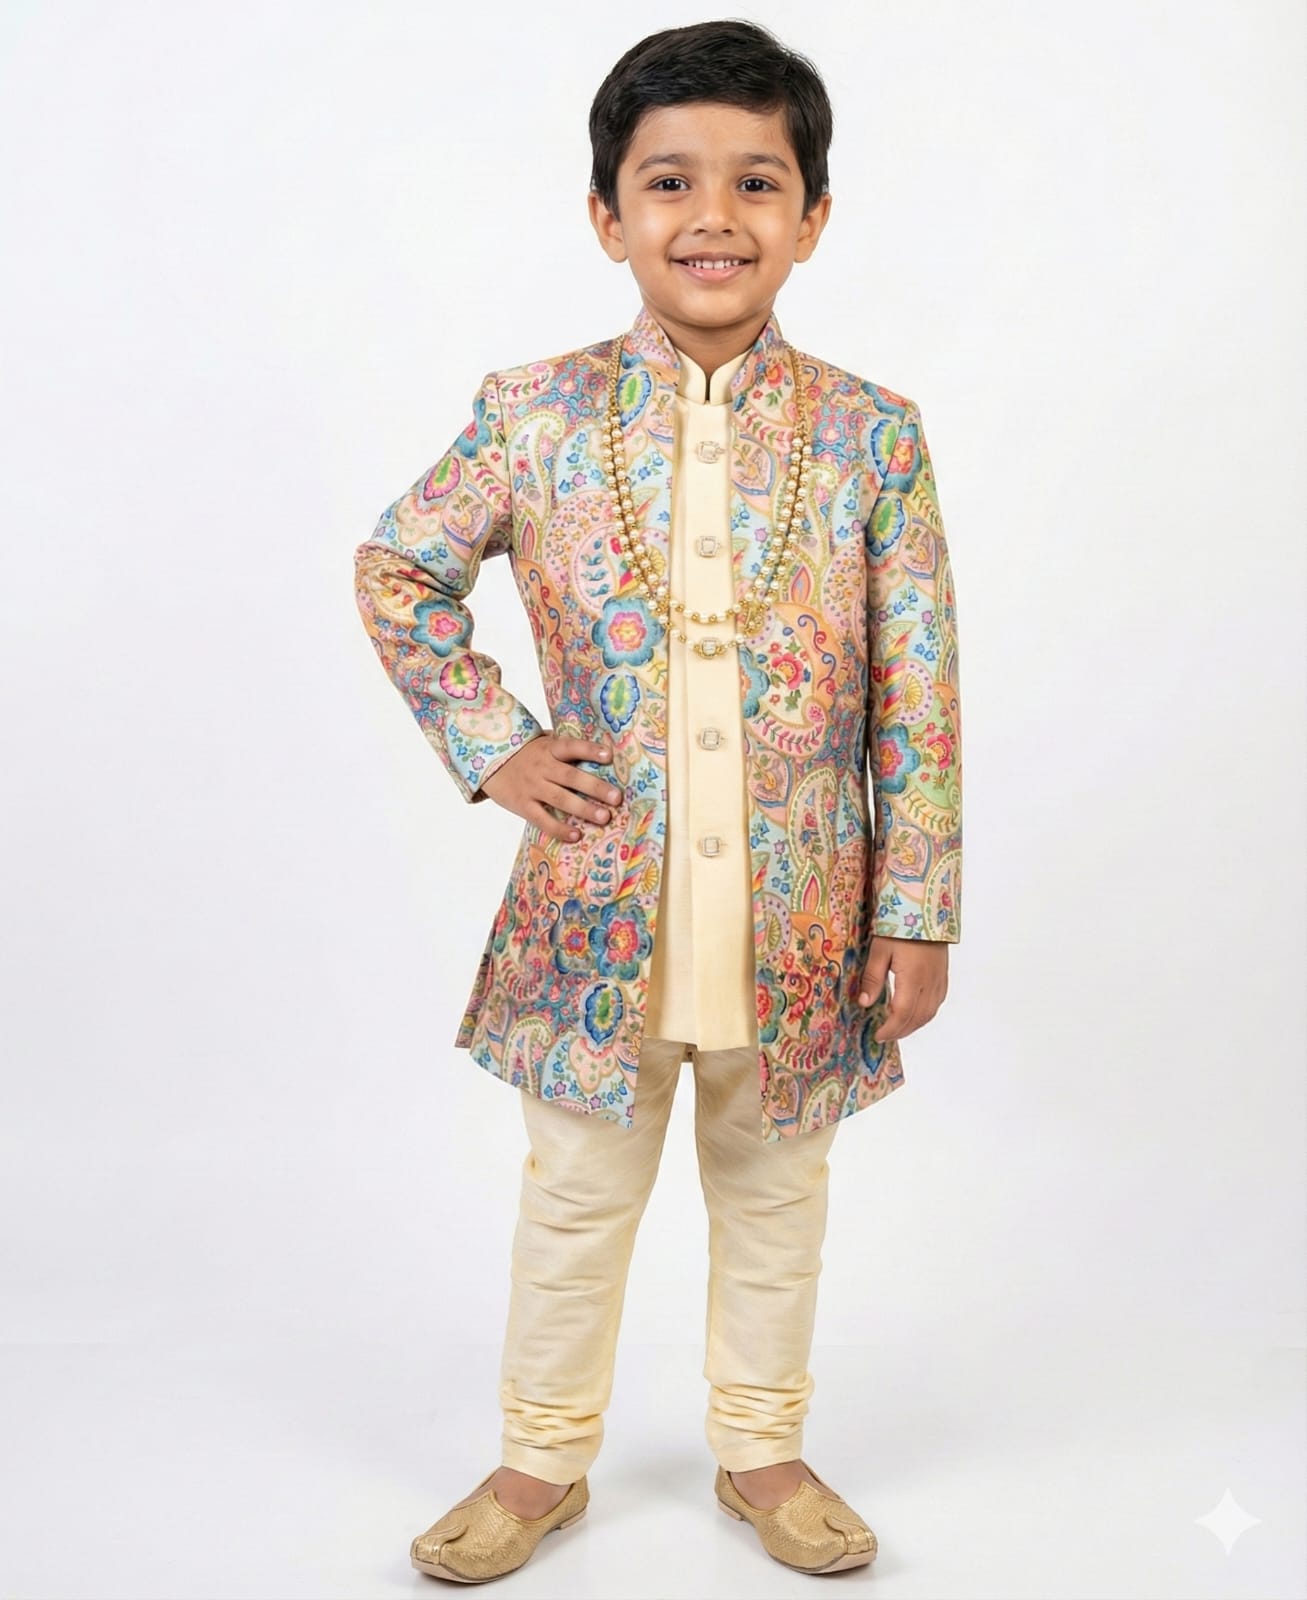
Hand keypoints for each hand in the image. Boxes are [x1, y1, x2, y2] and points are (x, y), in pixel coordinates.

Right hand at [479, 730, 622, 841]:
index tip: (609, 756)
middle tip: (616, 798)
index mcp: (549, 748)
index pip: (571, 747)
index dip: (589, 750)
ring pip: (560, 799)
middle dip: (595, 787)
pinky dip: (559, 829)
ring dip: (583, 809)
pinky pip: (542, 819)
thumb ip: (564, 747)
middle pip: (571, 777)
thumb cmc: (526, 752)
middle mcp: (542, 767)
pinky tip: (576, 835)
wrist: (488, 761)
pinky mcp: (523, 805)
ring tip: (604, 817)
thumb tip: (601, 751)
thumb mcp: (542, 742)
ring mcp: (532, 787)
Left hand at [857, 935, 948, 1041]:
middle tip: (885, 1035)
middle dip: (901, 1030)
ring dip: (914, 1024)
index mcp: (913, 978)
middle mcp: (930, 983)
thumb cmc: (900, 926)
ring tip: (897, 1028)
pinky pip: (937, 1002)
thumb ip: (873, 978)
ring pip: (930, 1012)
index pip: (902, 1014)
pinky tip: (915, 1013)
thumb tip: (865, 1003)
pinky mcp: (943, 974)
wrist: (926, 908)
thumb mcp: (880, 949)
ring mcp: (939, 979)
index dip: (890, 1029)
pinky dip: (925, 1013)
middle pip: (918, 1017)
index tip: (878, 1036)